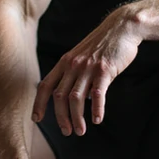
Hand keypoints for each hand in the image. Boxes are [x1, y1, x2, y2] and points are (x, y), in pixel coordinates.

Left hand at [32, 10, 140, 135]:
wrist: (122, 27)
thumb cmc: (104, 44)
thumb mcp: (84, 56)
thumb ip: (77, 74)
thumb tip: (82, 98)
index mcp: (65, 62)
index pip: (45, 85)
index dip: (39, 104)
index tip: (36, 119)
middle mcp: (73, 65)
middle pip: (59, 96)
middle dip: (60, 117)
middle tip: (67, 131)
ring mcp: (88, 67)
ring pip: (76, 98)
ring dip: (76, 118)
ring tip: (80, 131)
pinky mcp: (104, 70)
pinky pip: (97, 94)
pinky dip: (96, 110)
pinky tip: (97, 120)